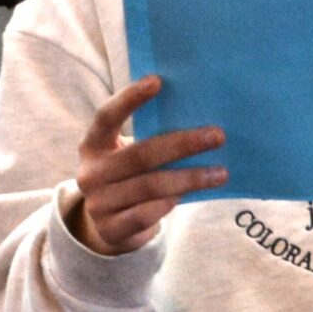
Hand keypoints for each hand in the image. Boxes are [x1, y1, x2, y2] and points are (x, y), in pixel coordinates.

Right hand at [70, 74, 227, 254]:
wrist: (110, 225)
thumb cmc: (129, 174)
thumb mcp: (126, 152)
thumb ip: (148, 134)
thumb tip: (195, 108)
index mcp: (93, 144)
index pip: (107, 116)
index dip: (130, 98)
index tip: (158, 81)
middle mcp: (91, 173)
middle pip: (141, 155)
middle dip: (183, 144)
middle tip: (218, 136)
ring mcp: (99, 204)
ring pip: (151, 186)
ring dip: (190, 178)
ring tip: (221, 172)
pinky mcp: (111, 230)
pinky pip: (148, 213)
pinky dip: (172, 202)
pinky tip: (193, 194)